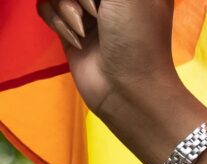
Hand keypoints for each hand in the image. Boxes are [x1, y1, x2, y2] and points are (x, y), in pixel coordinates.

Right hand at [38, 0, 182, 122]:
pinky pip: (44, 6)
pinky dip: (57, 22)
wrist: (126, 89)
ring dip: (66, 8)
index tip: (97, 8)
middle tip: (97, 13)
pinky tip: (77, 40)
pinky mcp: (69, 25)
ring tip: (88, 29)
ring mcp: (89, 7)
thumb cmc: (138, 38)